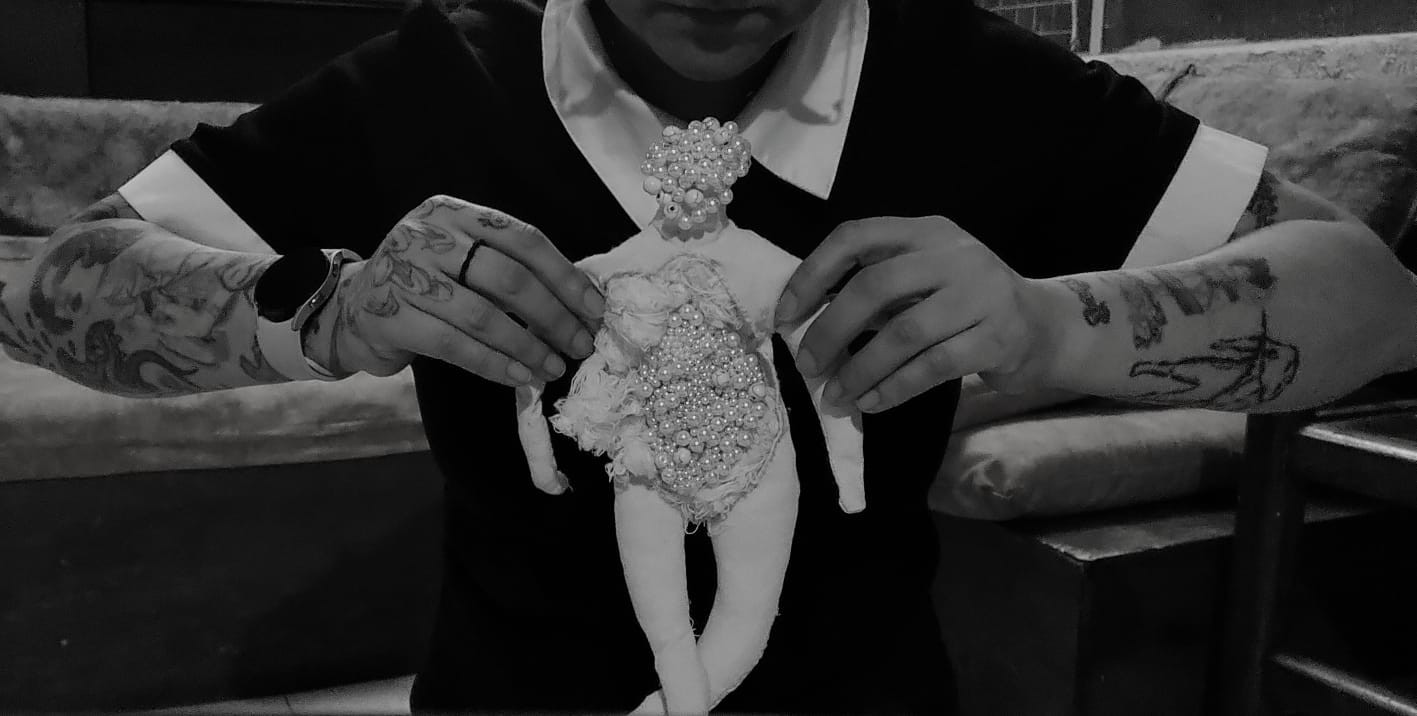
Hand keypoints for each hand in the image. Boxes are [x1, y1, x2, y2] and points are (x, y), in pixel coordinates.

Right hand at [316, 195, 603, 384]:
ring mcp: (404, 274)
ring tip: (554, 367)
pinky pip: (454, 346)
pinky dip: (494, 364)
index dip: (565, 276)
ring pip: (483, 316)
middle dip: (553, 316)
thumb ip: (509, 268)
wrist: (352, 308)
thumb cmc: (426, 285)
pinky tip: (519, 377)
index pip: (523, 240)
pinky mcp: (389, 316)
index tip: (595, 309)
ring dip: (527, 347)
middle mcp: (427, 235)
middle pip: (508, 277)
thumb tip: (580, 303)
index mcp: (454, 212)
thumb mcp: (463, 260)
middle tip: (581, 345)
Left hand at [775, 216, 1052, 412]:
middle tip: (807, 366)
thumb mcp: (923, 281)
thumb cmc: (965, 306)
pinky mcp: (998, 337)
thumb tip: (804, 325)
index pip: (856, 236)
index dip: (813, 274)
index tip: (785, 316)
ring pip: (903, 333)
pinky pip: (933, 366)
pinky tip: (870, 403)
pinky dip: (894, 388)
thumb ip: (875, 290)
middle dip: (831, 330)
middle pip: (875, 286)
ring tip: (834, 397)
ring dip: (860, 370)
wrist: (1046, 328)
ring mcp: (981, 294)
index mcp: (925, 231)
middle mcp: (954, 254)